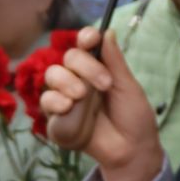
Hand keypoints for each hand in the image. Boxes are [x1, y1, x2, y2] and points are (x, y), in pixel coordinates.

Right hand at [39, 29, 163, 180]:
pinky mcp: (57, 118)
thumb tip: (107, 31)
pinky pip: (46, 101)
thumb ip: (115, 61)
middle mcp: (78, 78)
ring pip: (52, 76)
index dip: (85, 38)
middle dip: (84, 66)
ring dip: (67, 82)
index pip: (84, 45)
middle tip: (104, 84)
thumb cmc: (133, 117)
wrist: (131, 149)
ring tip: (82, 96)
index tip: (90, 39)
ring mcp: (66, 97)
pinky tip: (68, 106)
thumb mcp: (128, 87)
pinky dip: (56, 101)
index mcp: (97, 67)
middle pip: (68, 58)